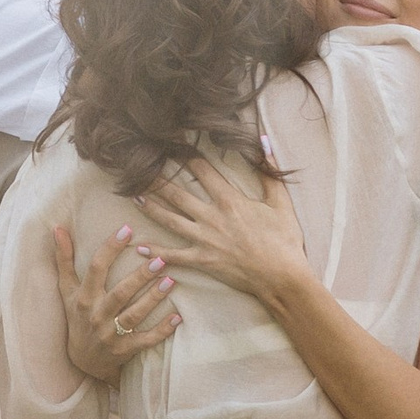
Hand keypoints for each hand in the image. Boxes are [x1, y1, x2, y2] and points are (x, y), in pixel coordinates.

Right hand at [54, 225, 179, 384]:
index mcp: (84, 297)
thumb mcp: (67, 290)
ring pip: (134, 315)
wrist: (82, 361)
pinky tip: (177, 318)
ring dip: (153, 299)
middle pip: (120, 293)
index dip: (110, 248)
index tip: (127, 229)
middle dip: (140, 276)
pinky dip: (162, 331)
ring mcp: (111, 335)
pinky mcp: (125, 350)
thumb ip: (64, 259)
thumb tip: (57, 228)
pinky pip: (146, 340)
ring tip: (170, 281)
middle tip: (160, 258)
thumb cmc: (77, 317)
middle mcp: (96, 315)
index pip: (97, 268)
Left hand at [136, 150, 309, 307]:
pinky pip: (174, 255)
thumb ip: (269, 170)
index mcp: (229, 200)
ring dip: (151, 208)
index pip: (201, 170)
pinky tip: (141, 247)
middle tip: (138, 168)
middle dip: (156, 179)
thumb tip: (263, 141)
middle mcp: (211, 217)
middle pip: (177, 193)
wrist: (282, 277)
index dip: (184, 155)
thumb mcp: (281, 202)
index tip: (171, 144)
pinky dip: (156, 252)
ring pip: (170, 220)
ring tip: (134, 197)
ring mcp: (204, 240)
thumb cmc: (284, 240)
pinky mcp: (202, 261)